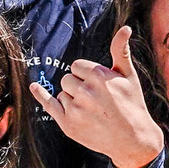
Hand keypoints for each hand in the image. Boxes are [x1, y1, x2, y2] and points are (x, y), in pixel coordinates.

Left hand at [29, 25, 163, 167]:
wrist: (133, 140)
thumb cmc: (132, 104)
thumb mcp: (129, 76)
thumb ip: (121, 51)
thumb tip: (125, 28)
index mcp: (99, 76)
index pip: (77, 66)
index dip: (86, 74)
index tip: (98, 85)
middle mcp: (86, 92)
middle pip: (67, 79)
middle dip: (78, 86)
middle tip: (95, 100)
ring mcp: (76, 109)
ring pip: (62, 93)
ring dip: (72, 99)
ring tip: (91, 110)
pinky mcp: (68, 125)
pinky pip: (49, 104)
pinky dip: (41, 95)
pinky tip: (35, 87)